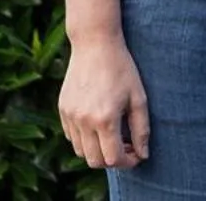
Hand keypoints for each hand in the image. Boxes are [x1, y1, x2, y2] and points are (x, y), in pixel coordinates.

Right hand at [59, 38, 150, 169]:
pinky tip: (97, 123)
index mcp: (105, 119)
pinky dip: (84, 139)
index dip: (128, 161)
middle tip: (125, 147)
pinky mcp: (62, 109)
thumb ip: (141, 130)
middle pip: (95, 161)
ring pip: (80, 151)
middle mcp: (84, 121)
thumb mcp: (138, 97)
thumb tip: (143, 155)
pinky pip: (71, 136)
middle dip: (112, 160)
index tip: (136, 153)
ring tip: (111, 136)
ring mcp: (70, 115)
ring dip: (96, 150)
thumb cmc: (121, 68)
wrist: (95, 43)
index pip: (113, 159)